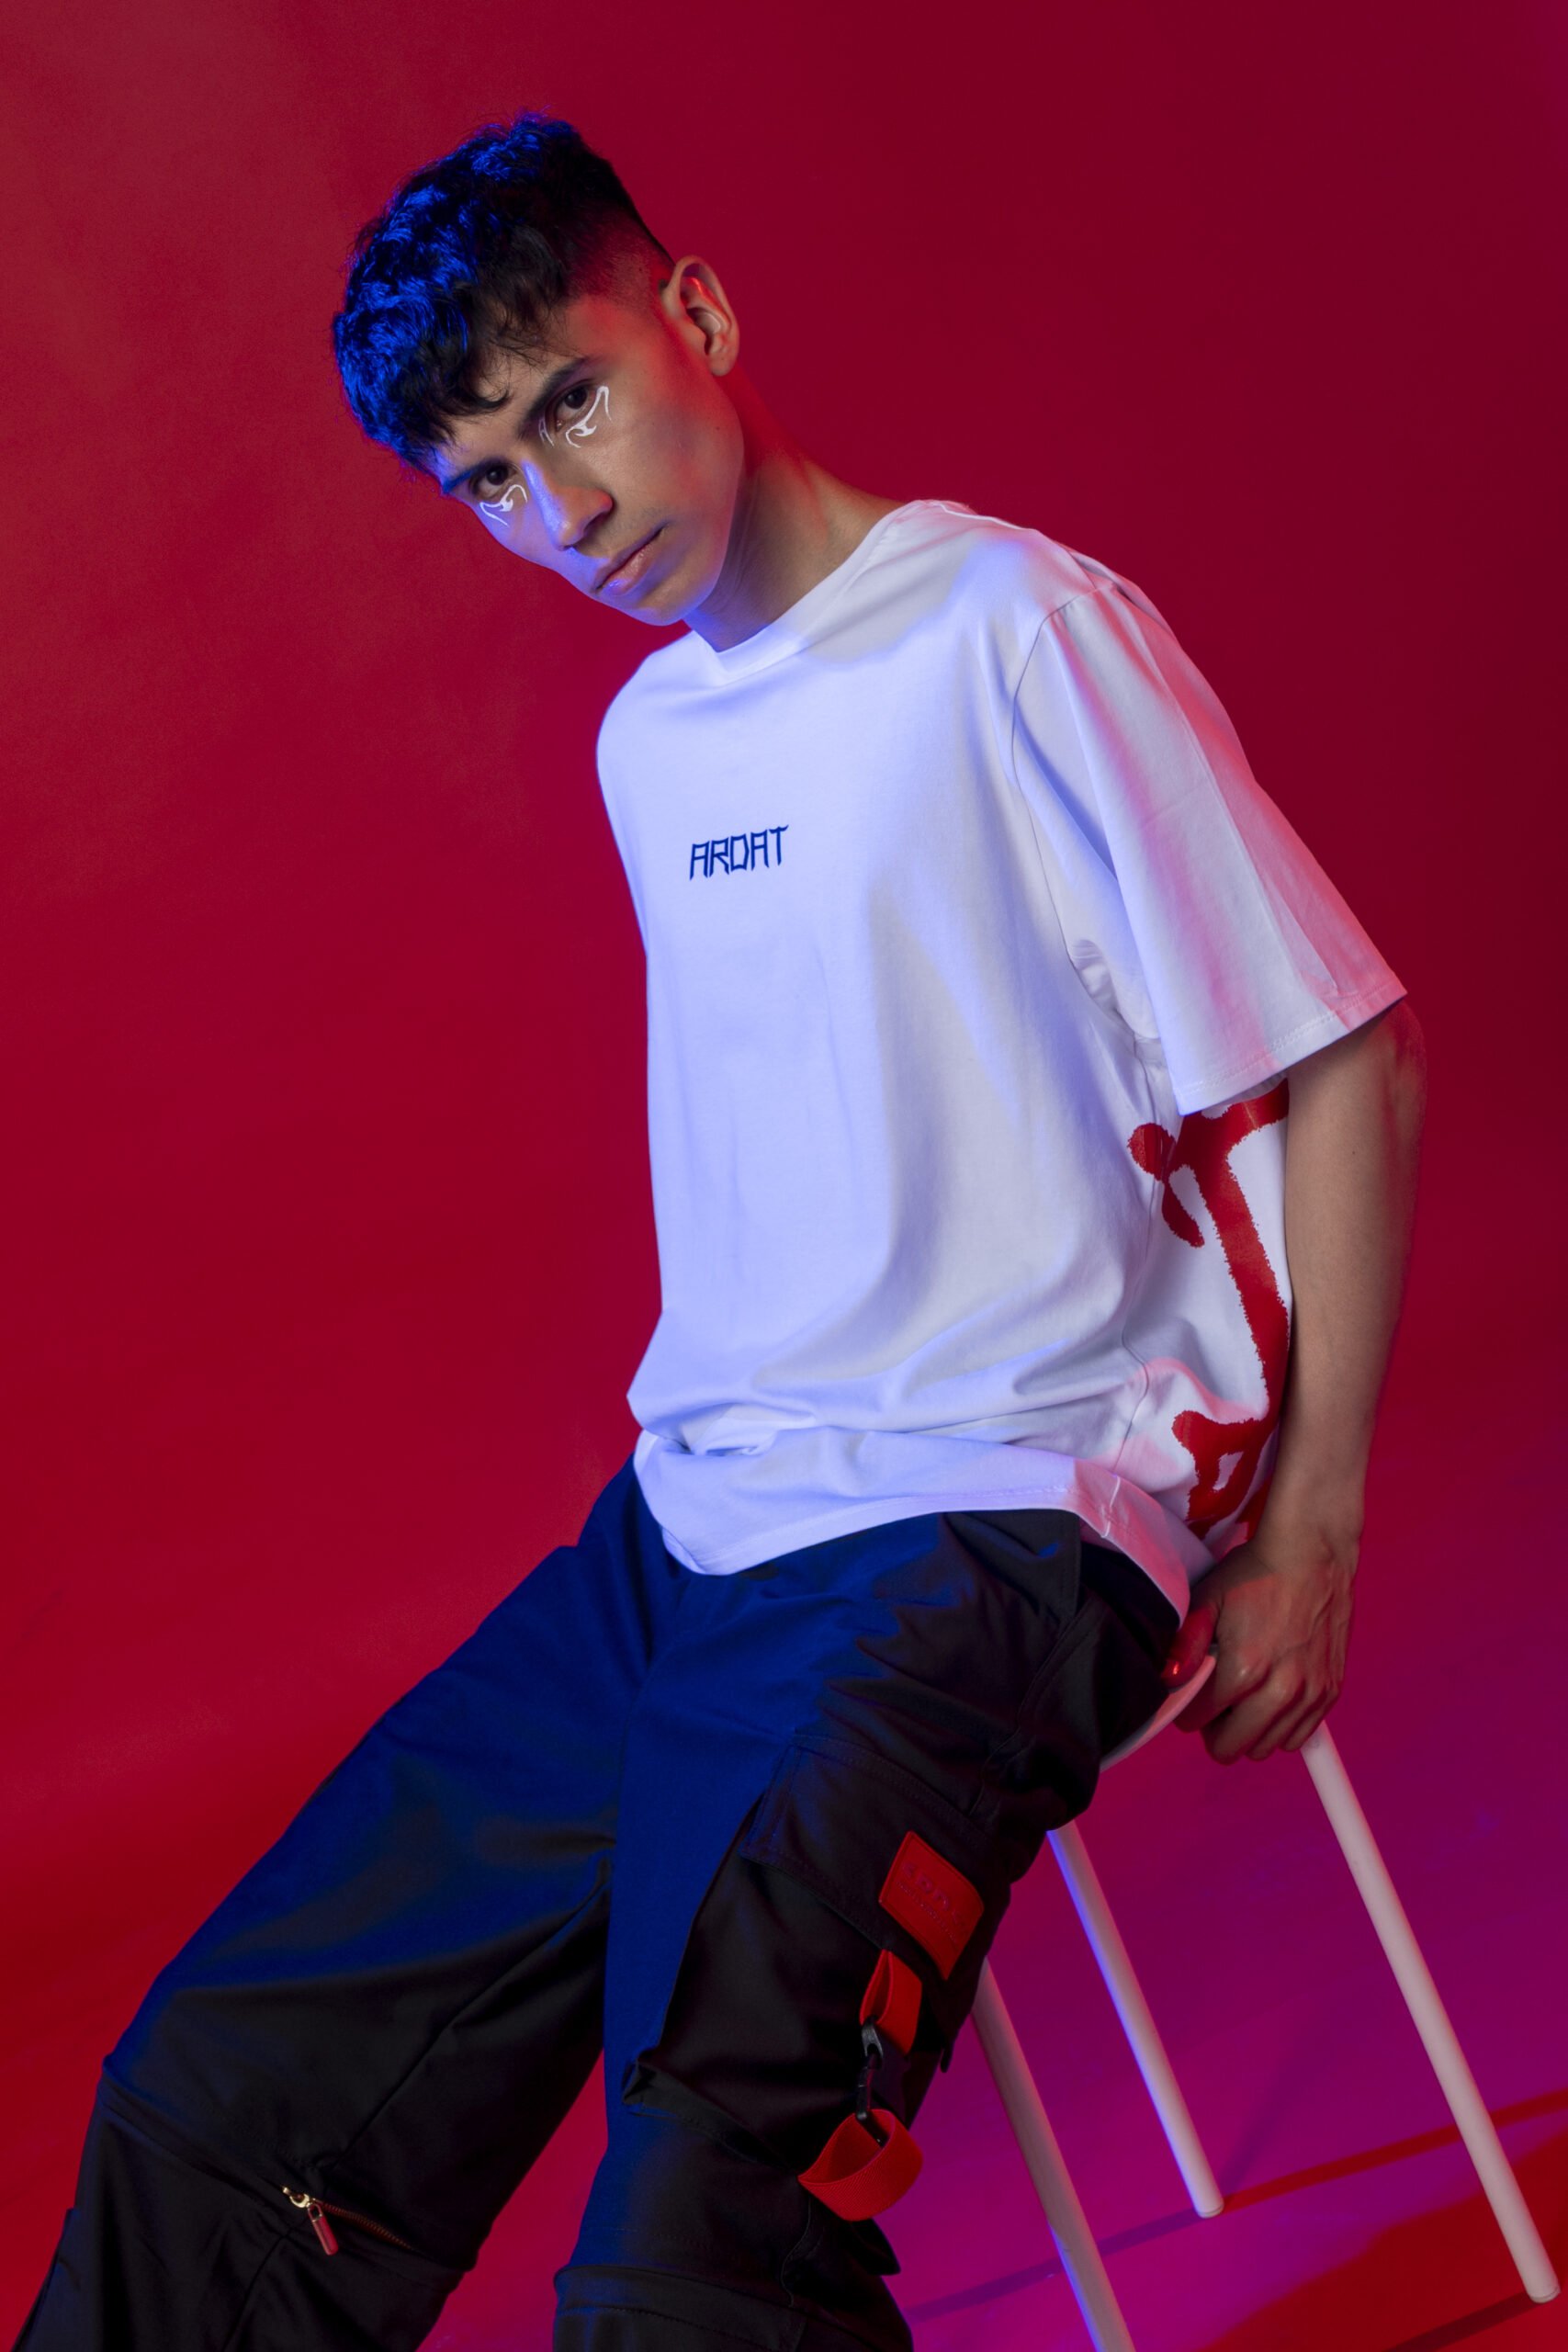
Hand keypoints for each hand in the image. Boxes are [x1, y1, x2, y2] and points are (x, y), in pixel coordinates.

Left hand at [1160, 1530, 1354, 1762]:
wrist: (1313, 1554)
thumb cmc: (1255, 1574)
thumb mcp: (1207, 1598)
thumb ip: (1184, 1643)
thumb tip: (1169, 1680)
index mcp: (1243, 1670)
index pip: (1196, 1722)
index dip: (1189, 1706)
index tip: (1194, 1688)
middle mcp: (1279, 1691)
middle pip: (1230, 1748)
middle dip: (1214, 1728)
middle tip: (1216, 1699)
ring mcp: (1309, 1694)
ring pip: (1265, 1748)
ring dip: (1248, 1729)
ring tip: (1245, 1695)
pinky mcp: (1330, 1692)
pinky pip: (1297, 1737)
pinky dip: (1280, 1726)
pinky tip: (1272, 1696)